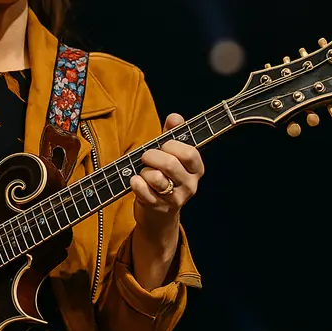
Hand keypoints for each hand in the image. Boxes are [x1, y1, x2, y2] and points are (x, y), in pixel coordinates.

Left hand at [129, 113, 204, 237]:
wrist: (158, 213)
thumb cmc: (164, 176)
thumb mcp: (170, 154)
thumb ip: (172, 134)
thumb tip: (175, 117)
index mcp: (196, 169)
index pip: (189, 153)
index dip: (172, 145)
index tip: (163, 145)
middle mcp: (190, 185)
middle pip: (170, 164)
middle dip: (151, 156)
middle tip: (146, 157)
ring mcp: (175, 199)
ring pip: (156, 178)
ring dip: (144, 172)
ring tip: (144, 173)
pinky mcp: (158, 208)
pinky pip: (142, 190)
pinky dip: (135, 182)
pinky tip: (136, 182)